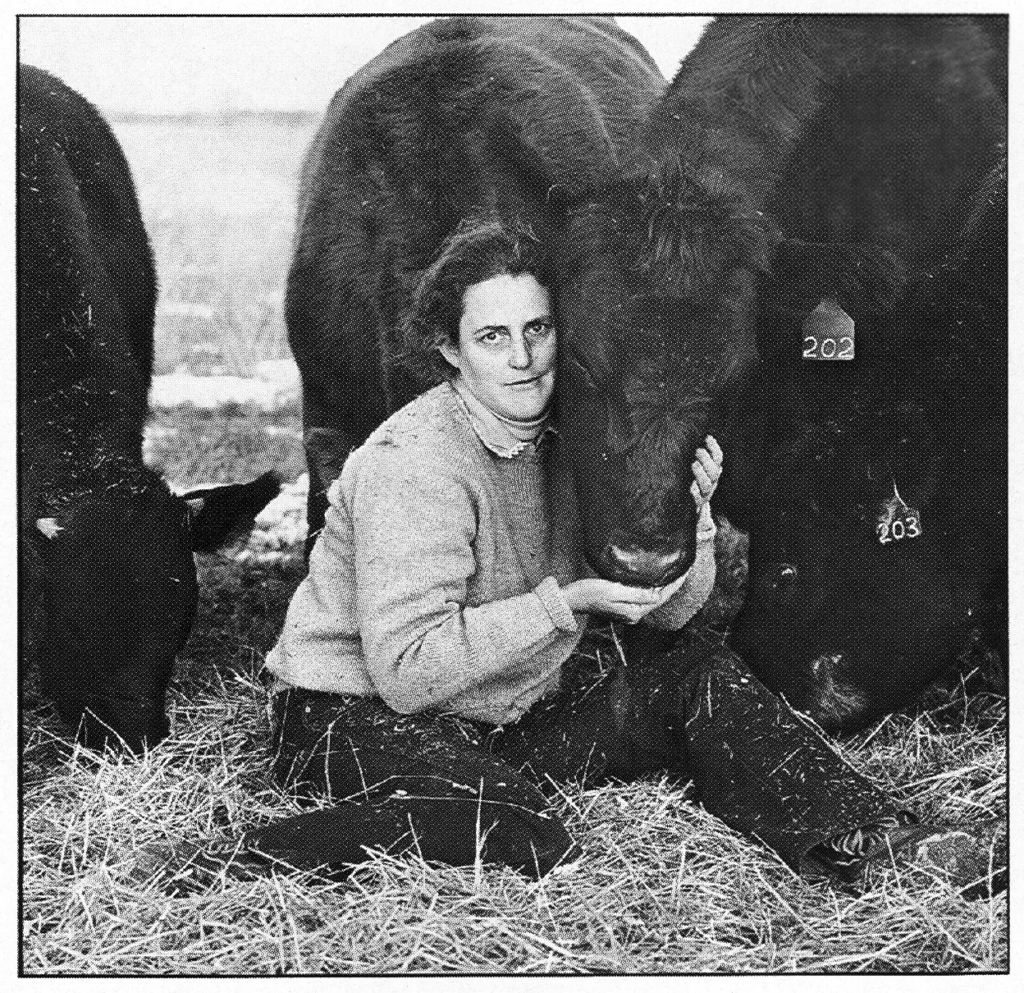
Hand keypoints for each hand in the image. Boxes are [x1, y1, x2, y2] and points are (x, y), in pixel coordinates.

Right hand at [562, 570, 688, 623]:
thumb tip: (659, 594)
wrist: (571, 600)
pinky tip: (655, 576)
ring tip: (674, 568)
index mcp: (635, 611)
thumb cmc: (589, 592)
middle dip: (673, 582)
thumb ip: (637, 594)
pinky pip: (644, 595)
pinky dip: (653, 585)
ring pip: (653, 596)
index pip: (662, 595)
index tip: (686, 567)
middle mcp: (635, 613)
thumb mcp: (613, 591)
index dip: (675, 582)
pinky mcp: (624, 605)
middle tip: (684, 564)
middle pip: (660, 596)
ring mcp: (629, 610)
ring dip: (664, 584)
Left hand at [690, 435, 722, 509]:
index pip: (718, 458)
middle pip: (713, 471)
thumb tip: (703, 437)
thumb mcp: (698, 469)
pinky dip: (695, 493)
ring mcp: (704, 493)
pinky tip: (691, 487)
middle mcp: (711, 482)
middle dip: (707, 460)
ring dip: (701, 473)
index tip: (707, 437)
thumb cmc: (692, 483)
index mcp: (713, 472)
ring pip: (707, 484)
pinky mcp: (696, 503)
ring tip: (694, 464)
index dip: (714, 447)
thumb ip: (700, 457)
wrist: (694, 511)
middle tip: (697, 451)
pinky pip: (697, 499)